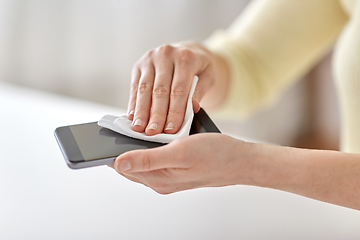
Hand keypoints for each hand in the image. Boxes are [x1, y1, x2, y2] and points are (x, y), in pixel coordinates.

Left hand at [109, 133, 253, 193]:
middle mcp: (161, 181)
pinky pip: (154, 159)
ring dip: (136, 147)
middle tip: (119, 128)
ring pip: (142, 161)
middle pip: (130, 165)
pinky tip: (153, 137)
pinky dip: (149, 147)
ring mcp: (168, 177)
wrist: (240, 161)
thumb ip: (148, 159)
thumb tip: (118, 162)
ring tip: (133, 130)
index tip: (104, 136)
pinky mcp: (176, 170)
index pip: (123, 167)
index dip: (111, 152)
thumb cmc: (215, 155)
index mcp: (158, 179)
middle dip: (122, 148)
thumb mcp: (179, 152)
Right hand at [128, 41, 219, 135]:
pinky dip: (133, 103)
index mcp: (185, 57)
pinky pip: (135, 86)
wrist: (188, 50)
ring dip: (141, 110)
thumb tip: (192, 108)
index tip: (171, 129)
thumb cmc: (199, 68)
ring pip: (144, 88)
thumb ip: (200, 92)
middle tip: (153, 131)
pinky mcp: (139, 65)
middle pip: (160, 90)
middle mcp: (166, 54)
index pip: (179, 89)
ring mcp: (150, 58)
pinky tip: (133, 116)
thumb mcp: (208, 76)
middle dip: (156, 114)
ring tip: (139, 127)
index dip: (174, 111)